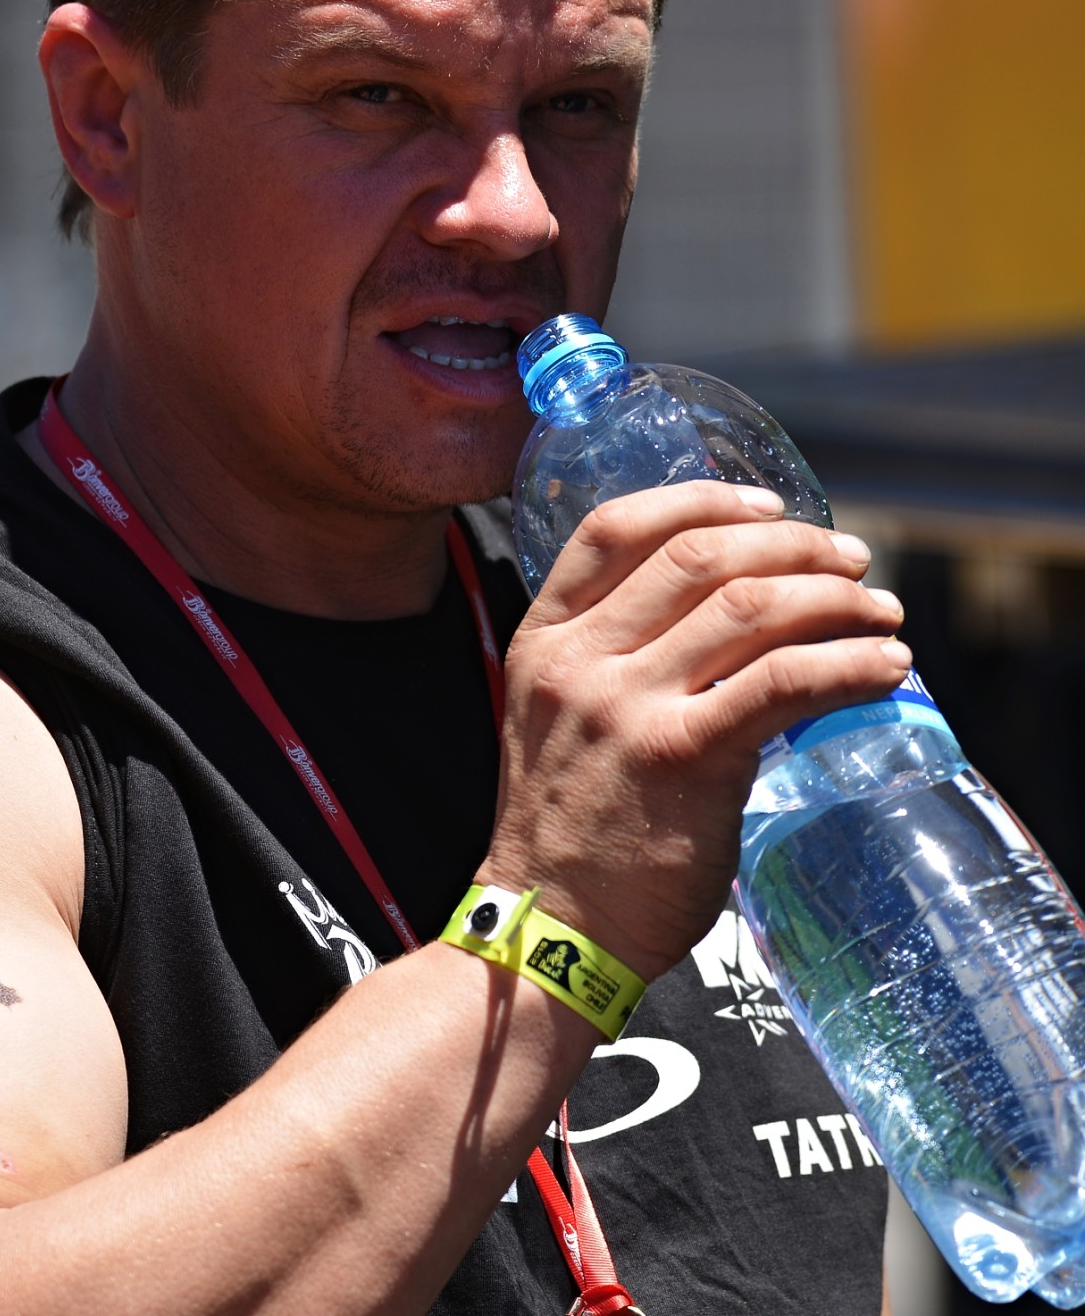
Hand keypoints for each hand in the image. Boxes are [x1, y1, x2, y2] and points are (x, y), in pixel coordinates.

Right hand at [482, 481, 909, 980]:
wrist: (549, 927)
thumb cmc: (569, 832)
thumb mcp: (559, 722)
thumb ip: (618, 664)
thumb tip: (739, 620)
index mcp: (543, 642)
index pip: (614, 530)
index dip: (702, 498)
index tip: (771, 503)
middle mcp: (580, 663)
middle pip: (701, 557)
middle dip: (794, 545)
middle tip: (851, 563)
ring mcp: (627, 708)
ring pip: (751, 608)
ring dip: (836, 600)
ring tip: (882, 616)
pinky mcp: (682, 758)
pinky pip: (784, 682)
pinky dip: (849, 664)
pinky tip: (884, 669)